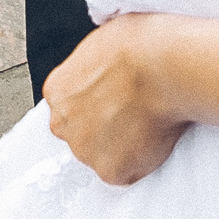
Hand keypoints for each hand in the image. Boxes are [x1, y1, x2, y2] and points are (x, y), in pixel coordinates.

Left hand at [44, 13, 189, 185]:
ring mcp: (85, 150)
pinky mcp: (111, 170)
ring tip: (148, 123)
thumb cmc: (138, 46)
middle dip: (104, 129)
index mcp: (57, 91)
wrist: (161, 65)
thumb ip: (91, 72)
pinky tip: (155, 136)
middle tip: (134, 114)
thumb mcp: (100, 47)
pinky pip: (127, 172)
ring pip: (103, 156)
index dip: (96, 107)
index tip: (115, 102)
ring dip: (122, 147)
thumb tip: (105, 75)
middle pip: (82, 135)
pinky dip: (142, 161)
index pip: (70, 109)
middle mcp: (63, 123)